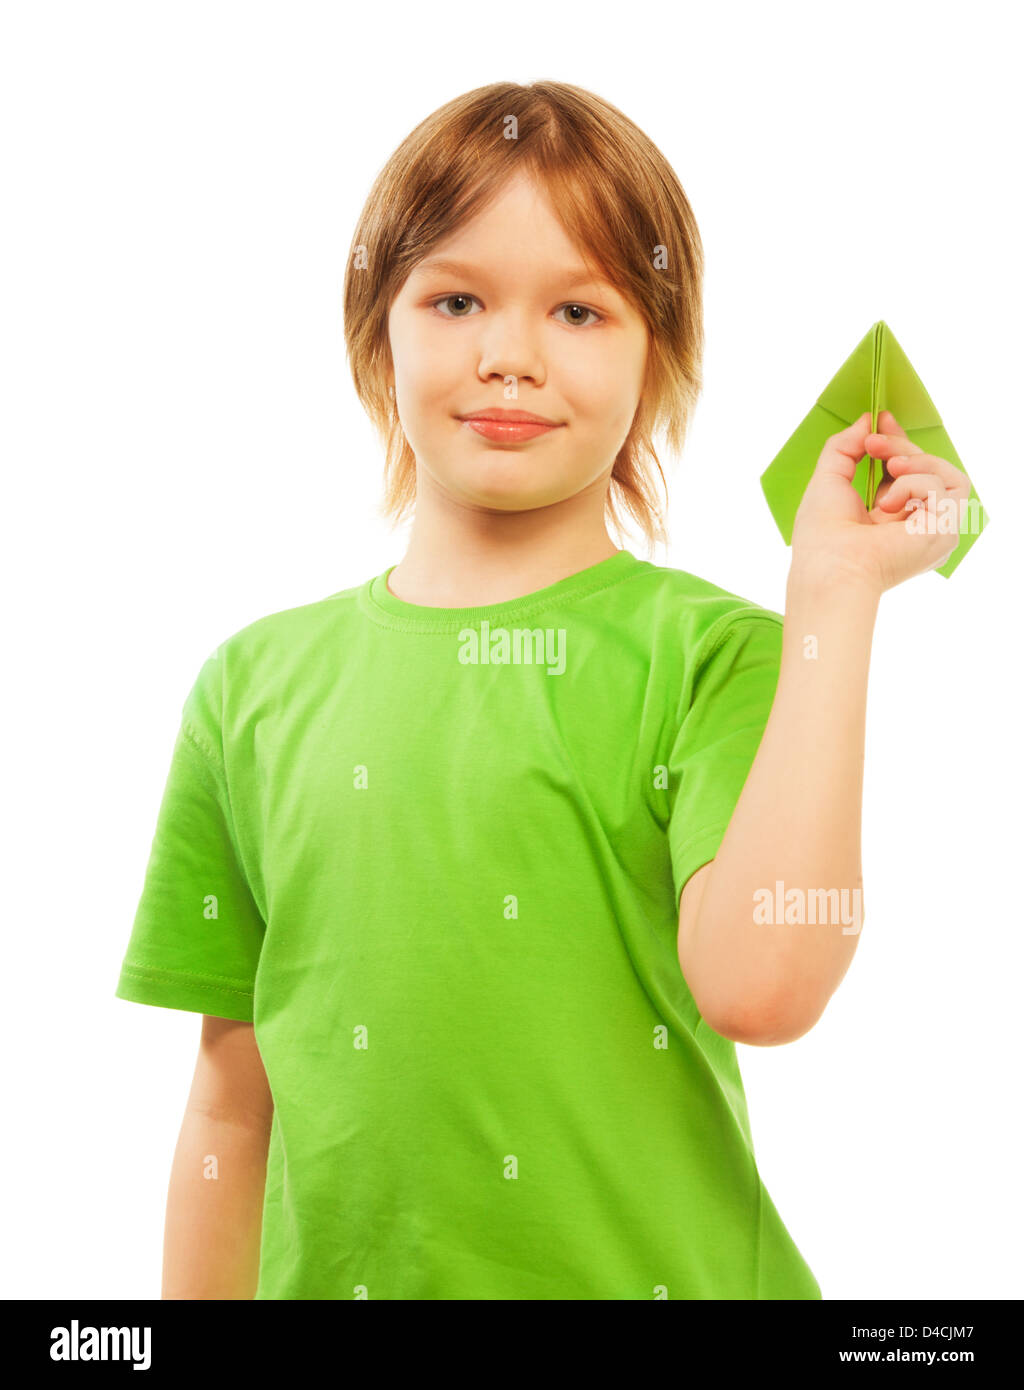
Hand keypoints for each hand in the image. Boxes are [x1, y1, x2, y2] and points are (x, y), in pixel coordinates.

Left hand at [790, 409, 970, 594]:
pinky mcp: (946, 531)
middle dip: (900, 446)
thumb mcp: (828, 480)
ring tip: (887, 472)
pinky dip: (914, 485)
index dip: (899, 442)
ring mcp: (936, 530)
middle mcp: (918, 526)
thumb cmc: (823, 536)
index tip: (882, 418)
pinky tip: (888, 505)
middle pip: (929, 468)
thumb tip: (865, 420)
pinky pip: (947, 488)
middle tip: (873, 444)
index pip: (909, 471)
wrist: (830, 567)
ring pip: (947, 475)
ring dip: (913, 463)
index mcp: (892, 518)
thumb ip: (844, 447)